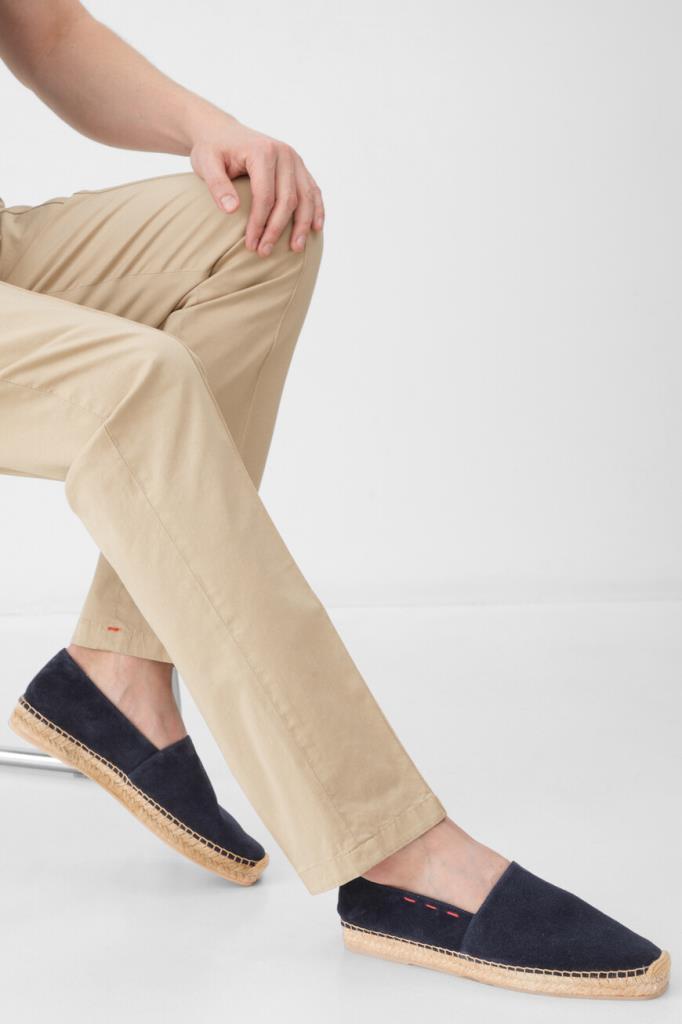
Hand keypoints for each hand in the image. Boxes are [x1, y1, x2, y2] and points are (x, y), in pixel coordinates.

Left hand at [190, 116, 323, 256]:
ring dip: (302, 225)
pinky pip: (312, 190)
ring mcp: (295, 159)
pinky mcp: (299, 166)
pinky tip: (316, 228)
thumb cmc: (212, 150)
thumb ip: (217, 185)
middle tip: (265, 252)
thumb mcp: (205, 163)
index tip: (250, 245)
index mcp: (262, 151)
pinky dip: (317, 210)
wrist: (221, 132)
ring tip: (296, 249)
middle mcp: (284, 153)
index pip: (265, 195)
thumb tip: (231, 210)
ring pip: (305, 197)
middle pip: (287, 199)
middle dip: (276, 229)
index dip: (259, 223)